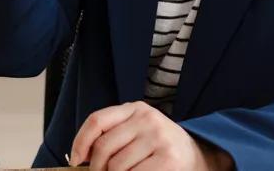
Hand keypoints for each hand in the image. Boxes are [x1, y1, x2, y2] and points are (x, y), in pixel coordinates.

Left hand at [69, 101, 229, 170]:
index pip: (97, 121)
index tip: (76, 160)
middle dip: (97, 168)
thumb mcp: (137, 131)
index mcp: (136, 109)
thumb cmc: (158, 147)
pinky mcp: (167, 159)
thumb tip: (80, 157)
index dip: (80, 142)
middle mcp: (147, 119)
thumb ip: (112, 136)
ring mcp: (159, 138)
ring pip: (116, 166)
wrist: (197, 156)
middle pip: (103, 147)